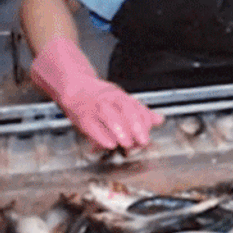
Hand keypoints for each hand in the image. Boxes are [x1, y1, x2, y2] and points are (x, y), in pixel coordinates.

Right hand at [30, 38, 161, 148]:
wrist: (73, 88)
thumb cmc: (99, 97)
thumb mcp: (122, 100)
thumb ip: (140, 112)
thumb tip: (159, 120)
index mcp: (120, 96)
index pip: (136, 107)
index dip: (144, 122)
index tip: (147, 135)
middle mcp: (109, 100)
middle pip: (127, 110)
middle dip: (136, 127)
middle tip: (142, 141)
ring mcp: (95, 108)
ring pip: (111, 117)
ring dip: (121, 132)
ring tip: (127, 144)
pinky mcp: (82, 118)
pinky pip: (93, 127)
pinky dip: (102, 137)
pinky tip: (110, 144)